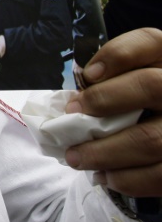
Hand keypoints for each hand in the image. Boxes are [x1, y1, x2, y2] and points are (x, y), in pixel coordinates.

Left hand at [64, 28, 161, 196]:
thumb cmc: (138, 102)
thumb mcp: (130, 79)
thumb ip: (111, 80)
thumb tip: (73, 101)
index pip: (151, 42)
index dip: (117, 55)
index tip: (87, 75)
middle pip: (151, 86)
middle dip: (103, 101)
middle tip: (69, 116)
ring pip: (150, 140)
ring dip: (104, 152)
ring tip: (75, 157)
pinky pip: (159, 175)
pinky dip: (126, 179)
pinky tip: (105, 176)